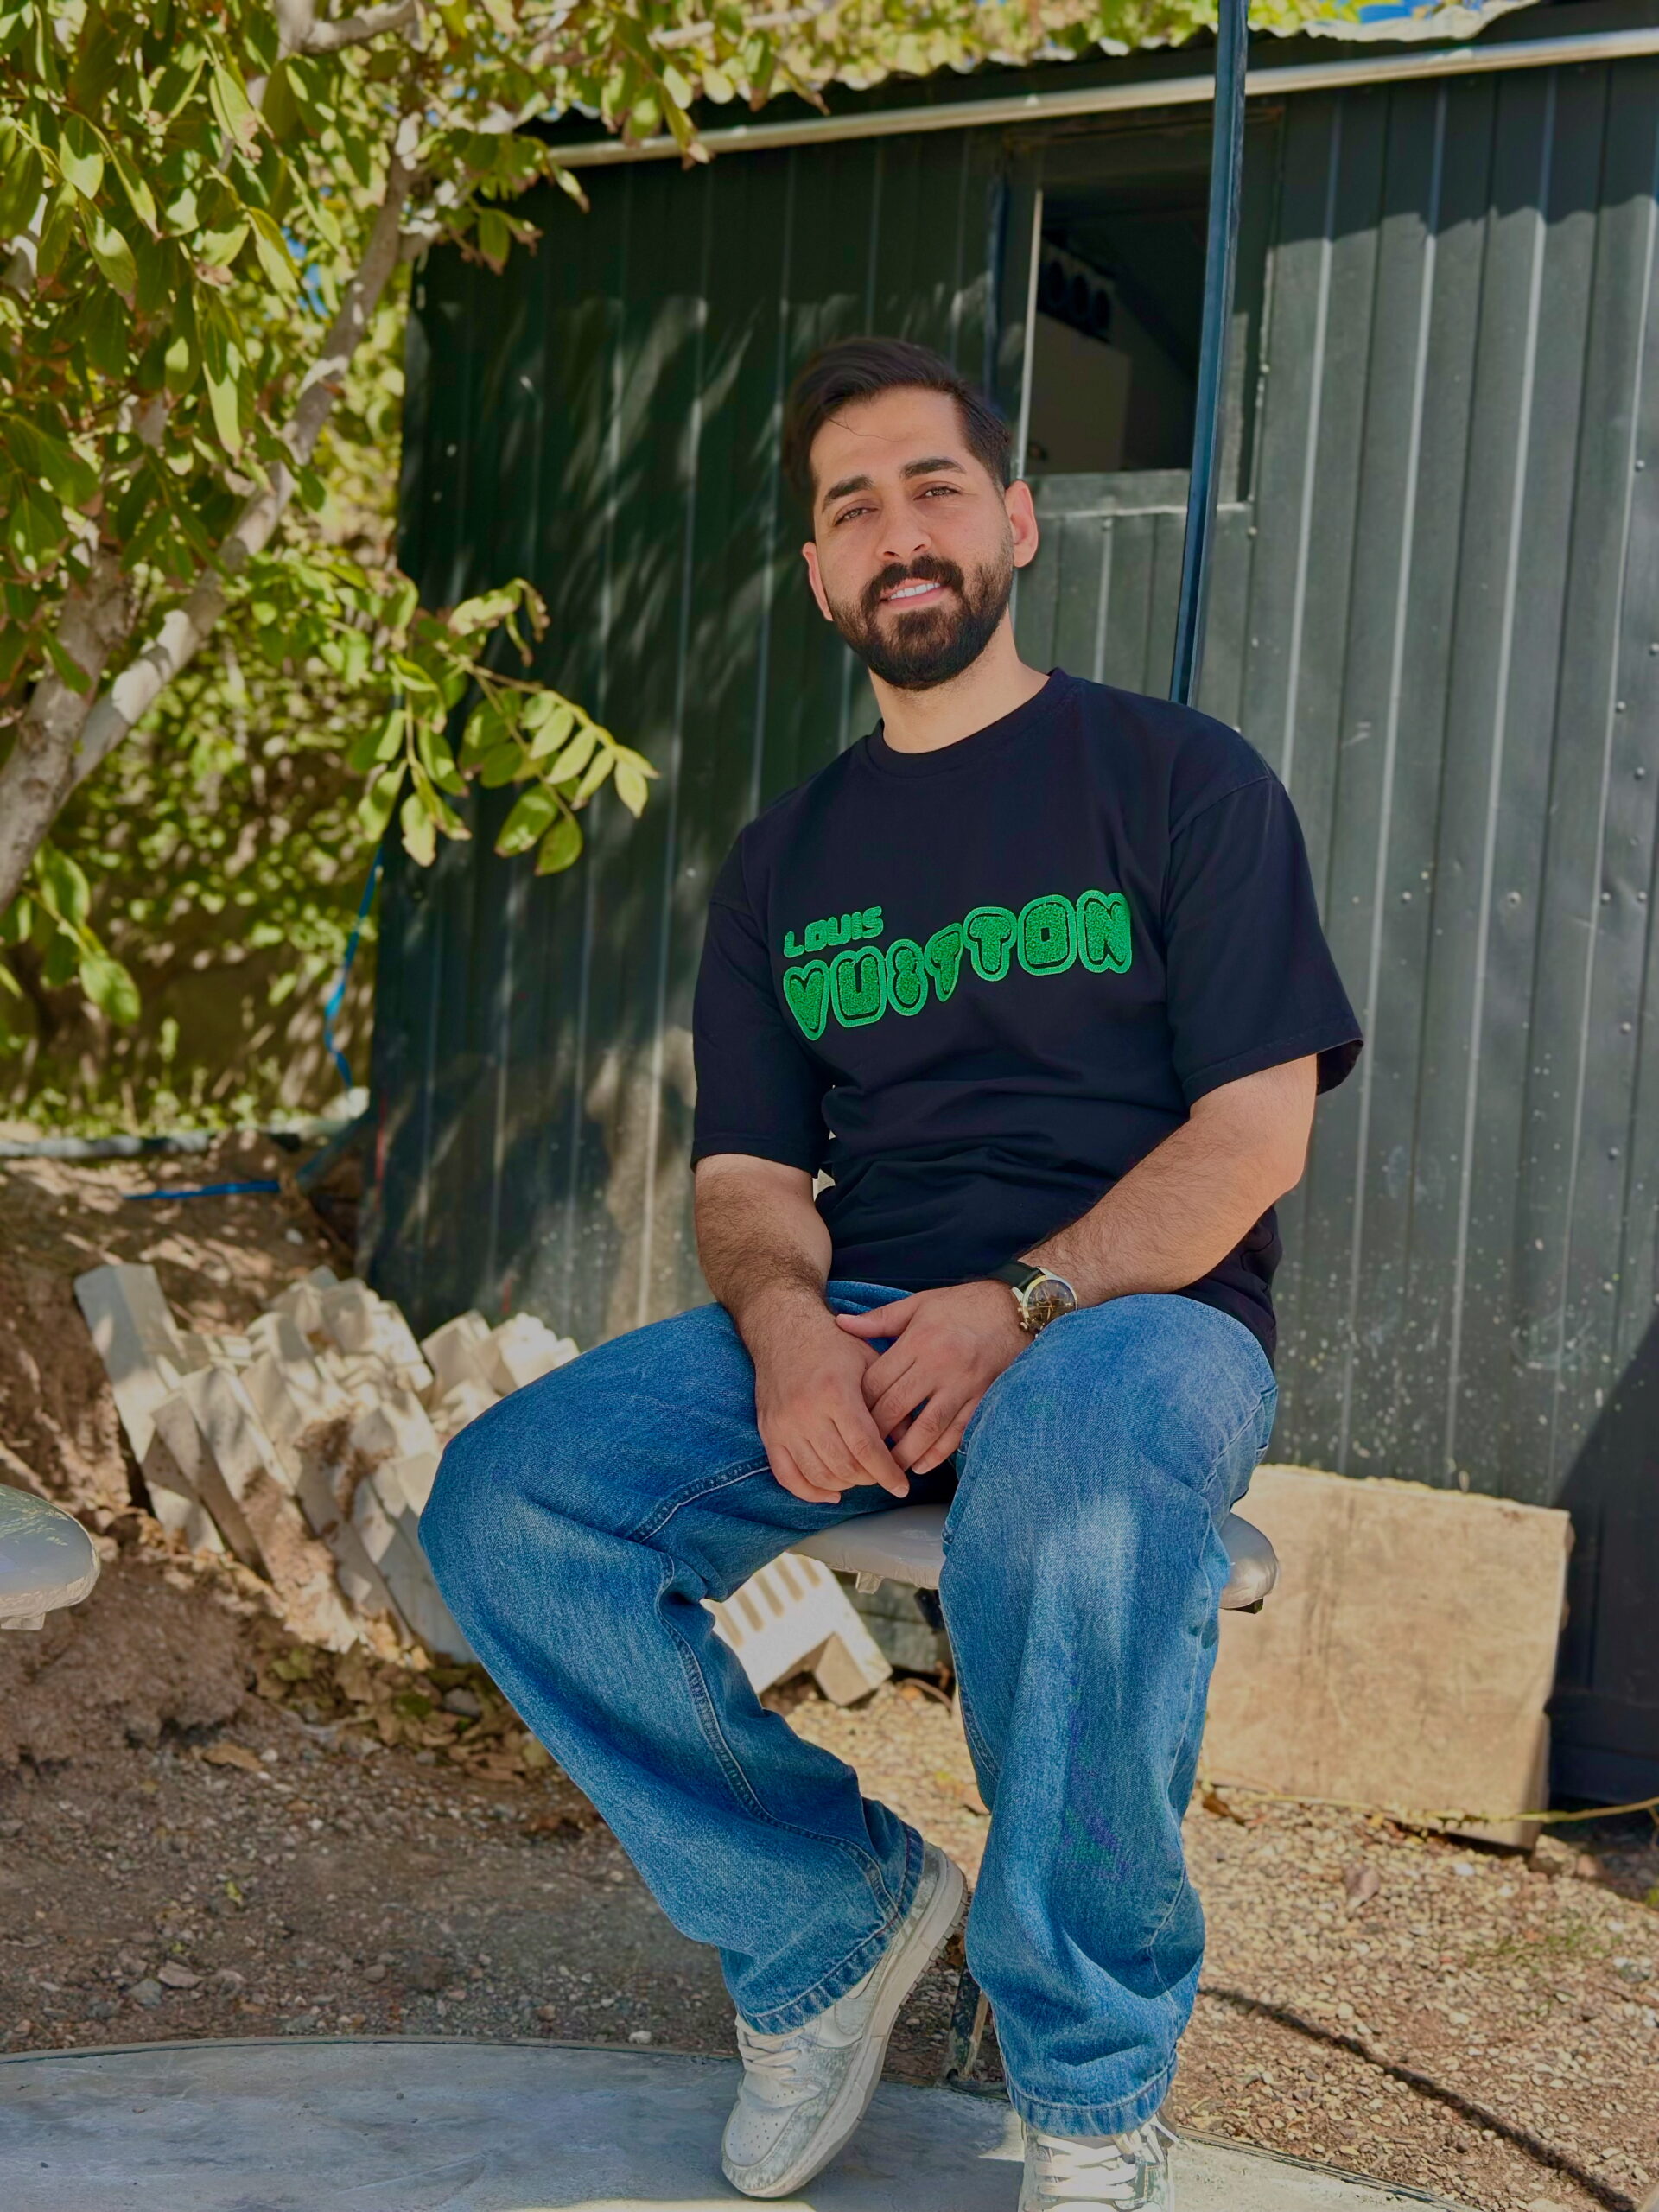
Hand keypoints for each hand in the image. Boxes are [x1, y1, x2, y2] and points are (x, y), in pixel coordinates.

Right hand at [747, 1299, 911, 1505]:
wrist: (783, 1330)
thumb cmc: (832, 1344)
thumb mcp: (869, 1363)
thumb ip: (890, 1401)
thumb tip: (910, 1440)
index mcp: (835, 1392)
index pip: (865, 1447)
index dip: (887, 1472)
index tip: (902, 1486)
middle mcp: (806, 1412)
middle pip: (844, 1466)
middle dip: (870, 1479)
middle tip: (884, 1476)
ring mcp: (784, 1425)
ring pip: (819, 1476)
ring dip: (845, 1485)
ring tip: (862, 1477)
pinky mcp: (769, 1433)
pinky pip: (787, 1476)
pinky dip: (810, 1492)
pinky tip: (832, 1492)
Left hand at [835, 1281, 1026, 1474]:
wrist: (1014, 1308)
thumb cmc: (962, 1305)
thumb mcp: (919, 1304)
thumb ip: (880, 1318)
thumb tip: (841, 1323)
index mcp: (918, 1340)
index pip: (877, 1381)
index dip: (858, 1404)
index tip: (845, 1419)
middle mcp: (939, 1364)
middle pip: (896, 1406)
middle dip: (874, 1433)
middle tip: (857, 1450)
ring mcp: (962, 1384)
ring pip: (926, 1427)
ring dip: (904, 1452)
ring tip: (887, 1468)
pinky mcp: (982, 1397)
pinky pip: (958, 1431)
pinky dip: (938, 1452)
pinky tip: (921, 1465)